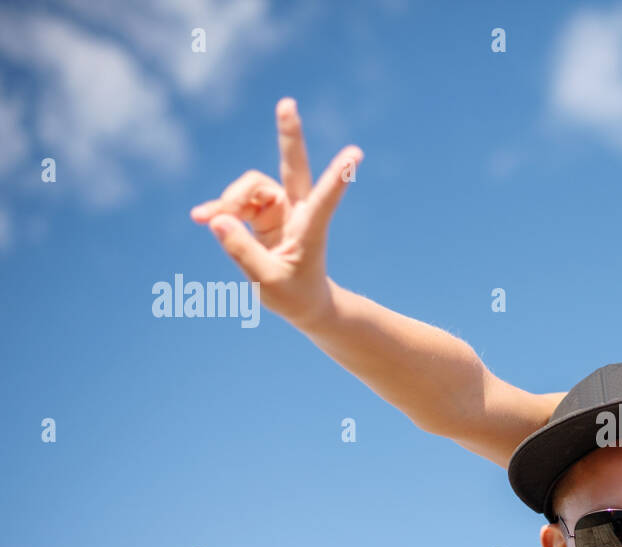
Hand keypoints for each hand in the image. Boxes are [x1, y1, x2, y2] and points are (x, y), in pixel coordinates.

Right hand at [189, 98, 361, 327]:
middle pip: (293, 165)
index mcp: (311, 229)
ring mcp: (281, 208)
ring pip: (251, 187)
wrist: (302, 303)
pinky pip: (236, 202)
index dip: (338, 177)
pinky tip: (201, 217)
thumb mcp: (266, 282)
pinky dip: (220, 209)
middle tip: (286, 103)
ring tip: (206, 219)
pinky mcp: (264, 213)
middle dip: (288, 135)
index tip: (356, 155)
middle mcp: (299, 211)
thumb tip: (216, 219)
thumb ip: (241, 251)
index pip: (326, 199)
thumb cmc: (294, 296)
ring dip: (229, 200)